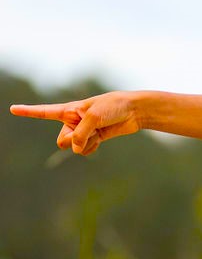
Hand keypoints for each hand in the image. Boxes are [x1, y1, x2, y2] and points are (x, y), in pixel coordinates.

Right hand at [9, 92, 141, 156]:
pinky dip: (93, 148)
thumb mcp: (94, 118)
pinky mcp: (93, 139)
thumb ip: (81, 134)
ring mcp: (82, 132)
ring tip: (98, 132)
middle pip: (62, 141)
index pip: (44, 112)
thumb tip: (75, 149)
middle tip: (87, 131)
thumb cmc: (113, 107)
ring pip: (74, 148)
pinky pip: (86, 151)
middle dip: (72, 141)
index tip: (12, 109)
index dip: (28, 111)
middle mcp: (72, 121)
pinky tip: (102, 138)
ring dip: (86, 144)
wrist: (132, 111)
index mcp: (69, 110)